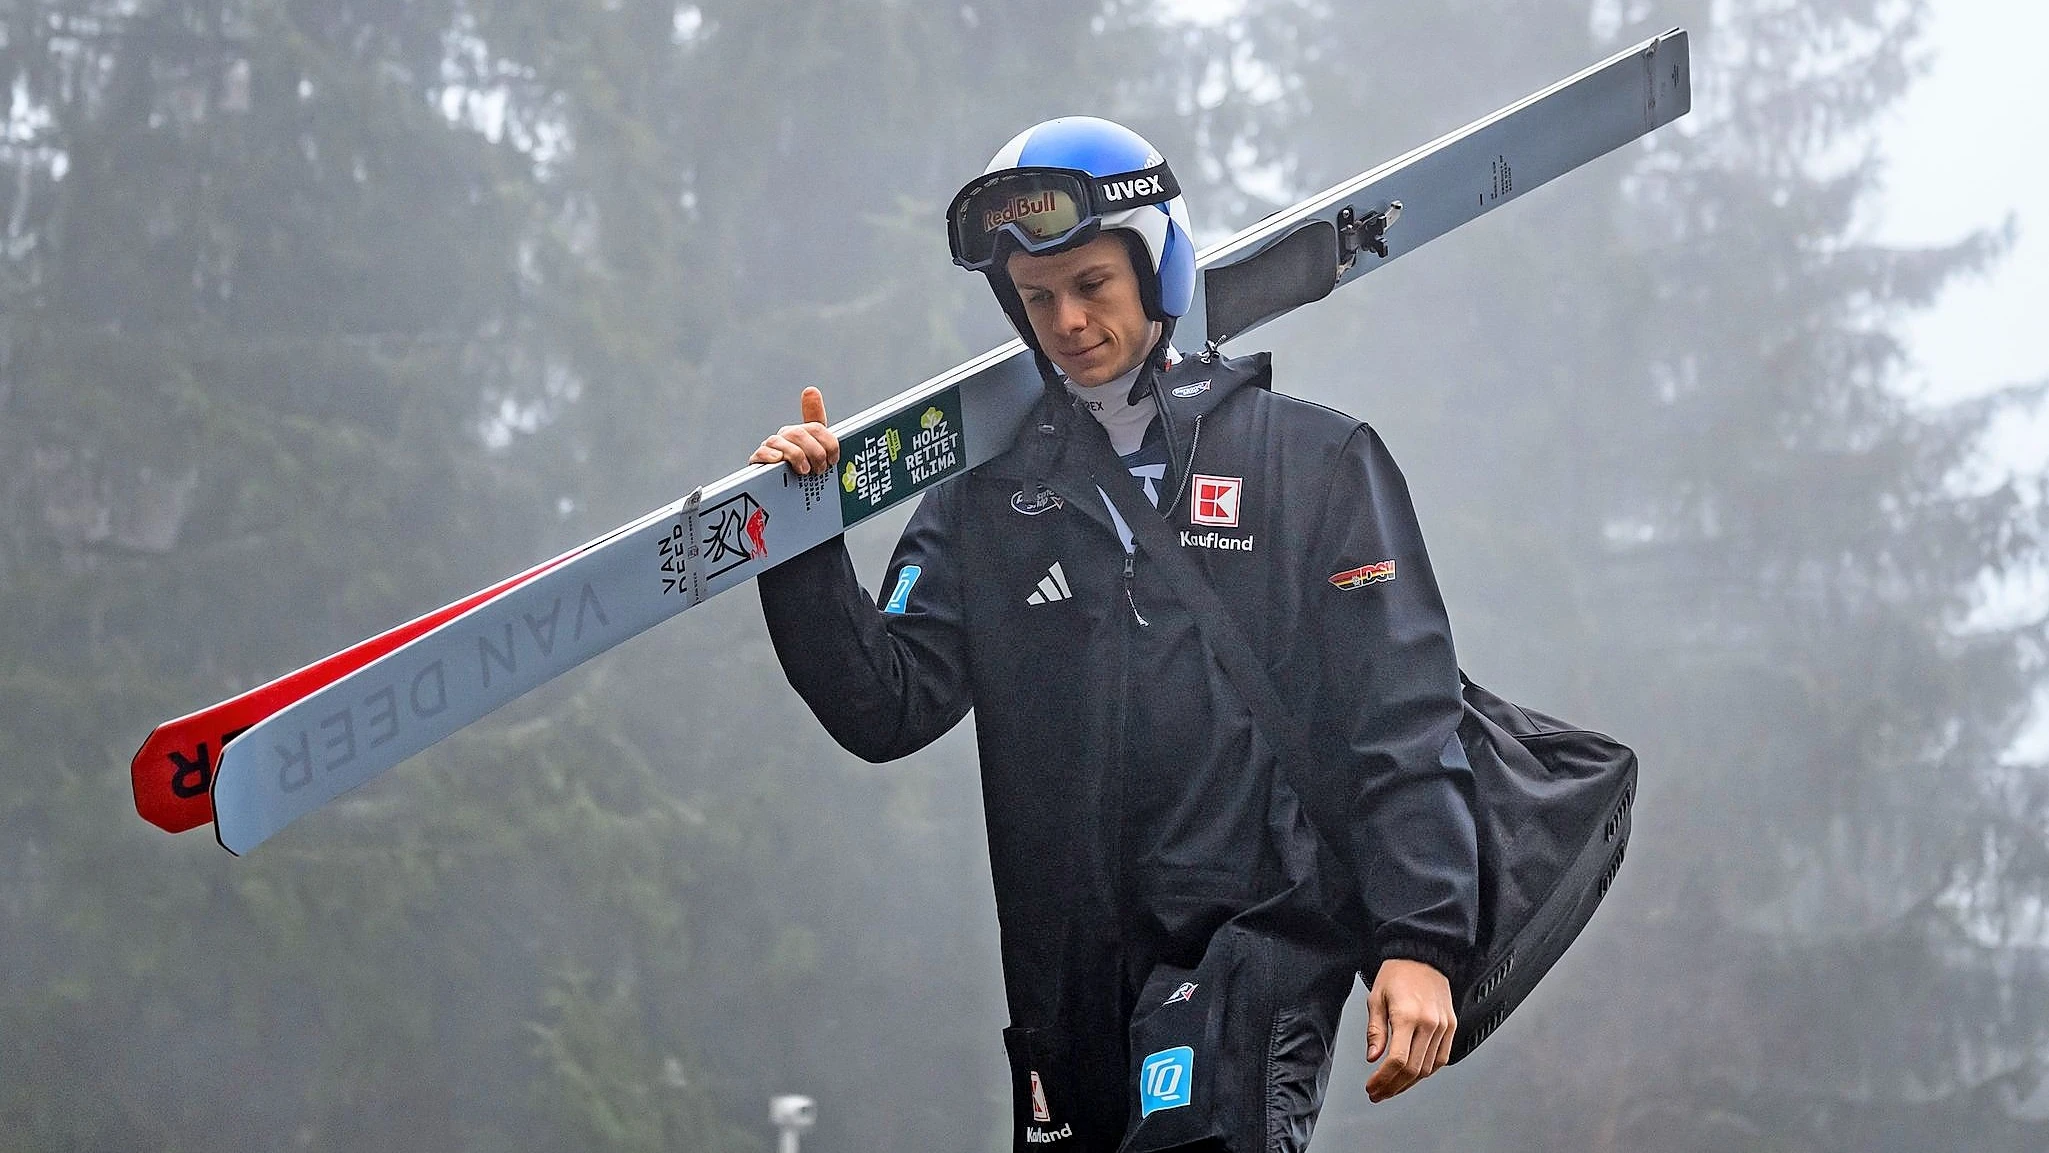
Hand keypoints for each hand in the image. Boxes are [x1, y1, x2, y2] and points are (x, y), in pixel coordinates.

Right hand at [749, 387, 838, 475]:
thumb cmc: (800, 478)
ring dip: (796, 455)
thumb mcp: (819, 465)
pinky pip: (762, 451)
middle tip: (819, 469)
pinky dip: (770, 455)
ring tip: (803, 470)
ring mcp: (773, 447)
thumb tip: (831, 411)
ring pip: (781, 440)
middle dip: (815, 452)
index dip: (828, 441)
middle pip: (800, 433)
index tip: (833, 459)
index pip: (816, 427)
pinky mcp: (759, 459)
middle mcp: (788, 437)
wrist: (781, 494)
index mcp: (805, 436)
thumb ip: (830, 450)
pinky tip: (778, 459)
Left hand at [1363, 958, 1454, 1102]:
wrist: (1423, 955)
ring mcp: (1443, 1026)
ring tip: (1392, 1087)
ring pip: (1428, 1068)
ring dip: (1409, 1083)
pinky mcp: (1452, 1026)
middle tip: (1378, 1093)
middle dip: (1393, 1087)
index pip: (1397, 1060)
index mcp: (1407, 1016)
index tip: (1372, 1087)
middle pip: (1413, 1070)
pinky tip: (1412, 1075)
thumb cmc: (1397, 974)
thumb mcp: (1376, 998)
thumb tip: (1373, 1058)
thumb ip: (1375, 1031)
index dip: (1383, 1079)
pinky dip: (1427, 1071)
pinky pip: (1441, 1058)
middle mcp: (1429, 1023)